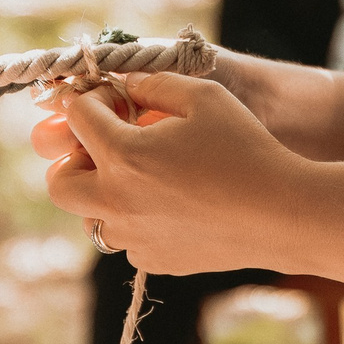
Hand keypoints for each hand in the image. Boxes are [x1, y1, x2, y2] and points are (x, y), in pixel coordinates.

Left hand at [36, 73, 308, 275]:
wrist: (283, 214)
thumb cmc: (247, 148)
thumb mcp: (204, 96)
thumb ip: (154, 83)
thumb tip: (126, 86)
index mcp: (123, 154)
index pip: (77, 117)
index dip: (93, 98)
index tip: (116, 98)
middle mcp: (116, 201)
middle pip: (60, 182)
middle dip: (73, 158)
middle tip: (107, 145)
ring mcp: (133, 237)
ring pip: (91, 216)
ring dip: (105, 192)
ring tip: (143, 176)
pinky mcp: (154, 260)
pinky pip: (127, 239)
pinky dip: (136, 221)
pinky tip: (171, 205)